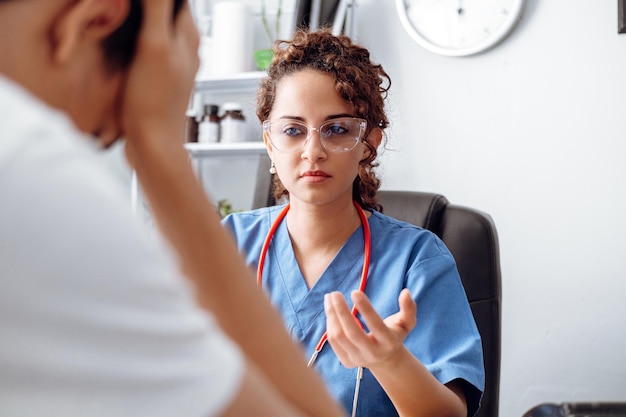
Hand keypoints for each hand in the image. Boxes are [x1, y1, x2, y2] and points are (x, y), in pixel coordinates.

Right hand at [121, 0, 198, 166]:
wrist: (152, 145)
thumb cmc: (154, 102)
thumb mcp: (154, 45)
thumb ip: (157, 8)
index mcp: (188, 34)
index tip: (132, 5)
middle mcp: (184, 47)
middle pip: (167, 9)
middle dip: (144, 8)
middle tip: (123, 9)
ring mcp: (170, 62)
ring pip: (155, 28)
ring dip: (139, 20)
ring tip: (120, 18)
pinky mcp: (156, 77)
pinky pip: (145, 47)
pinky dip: (133, 39)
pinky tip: (119, 44)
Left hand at [323, 289, 416, 368]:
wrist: (386, 360)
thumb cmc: (395, 334)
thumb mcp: (406, 322)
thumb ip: (408, 308)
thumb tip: (405, 292)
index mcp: (388, 342)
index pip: (376, 325)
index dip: (365, 308)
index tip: (355, 291)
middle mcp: (373, 353)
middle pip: (352, 333)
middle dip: (341, 311)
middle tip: (335, 293)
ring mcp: (358, 359)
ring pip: (339, 336)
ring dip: (332, 315)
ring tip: (329, 298)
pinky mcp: (346, 361)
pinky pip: (333, 341)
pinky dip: (330, 324)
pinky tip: (330, 310)